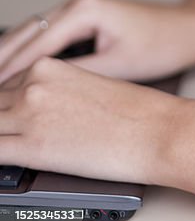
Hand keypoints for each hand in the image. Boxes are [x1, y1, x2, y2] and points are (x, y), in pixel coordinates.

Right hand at [0, 0, 194, 84]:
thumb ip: (77, 76)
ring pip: (32, 33)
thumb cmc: (162, 44)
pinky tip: (16, 74)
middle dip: (1, 61)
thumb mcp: (117, 67)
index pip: (35, 44)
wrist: (188, 29)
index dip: (9, 71)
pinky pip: (45, 35)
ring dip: (11, 57)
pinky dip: (27, 53)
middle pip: (26, 33)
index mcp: (85, 10)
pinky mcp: (83, 18)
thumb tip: (43, 93)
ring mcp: (79, 8)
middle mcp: (77, 3)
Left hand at [0, 56, 176, 184]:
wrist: (153, 128)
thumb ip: (53, 89)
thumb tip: (36, 107)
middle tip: (8, 126)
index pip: (4, 82)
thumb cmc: (131, 109)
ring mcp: (30, 115)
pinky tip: (6, 154)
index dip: (2, 101)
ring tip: (10, 138)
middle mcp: (33, 85)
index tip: (5, 110)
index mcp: (47, 66)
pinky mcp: (32, 149)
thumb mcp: (85, 84)